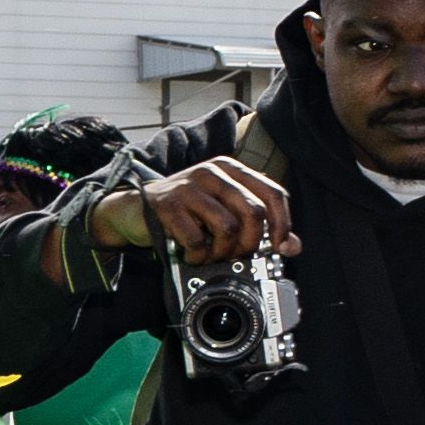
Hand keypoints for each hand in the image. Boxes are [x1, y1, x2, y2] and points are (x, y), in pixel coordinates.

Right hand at [86, 154, 290, 262]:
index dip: (283, 223)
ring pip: (228, 228)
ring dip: (222, 252)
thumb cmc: (182, 211)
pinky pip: (197, 239)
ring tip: (210, 255)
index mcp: (231, 169)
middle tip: (236, 255)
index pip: (273, 193)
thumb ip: (256, 224)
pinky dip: (197, 255)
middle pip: (253, 213)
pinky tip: (191, 255)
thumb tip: (292, 246)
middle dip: (249, 244)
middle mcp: (213, 173)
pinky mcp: (168, 206)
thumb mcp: (222, 210)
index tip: (280, 247)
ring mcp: (189, 187)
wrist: (132, 210)